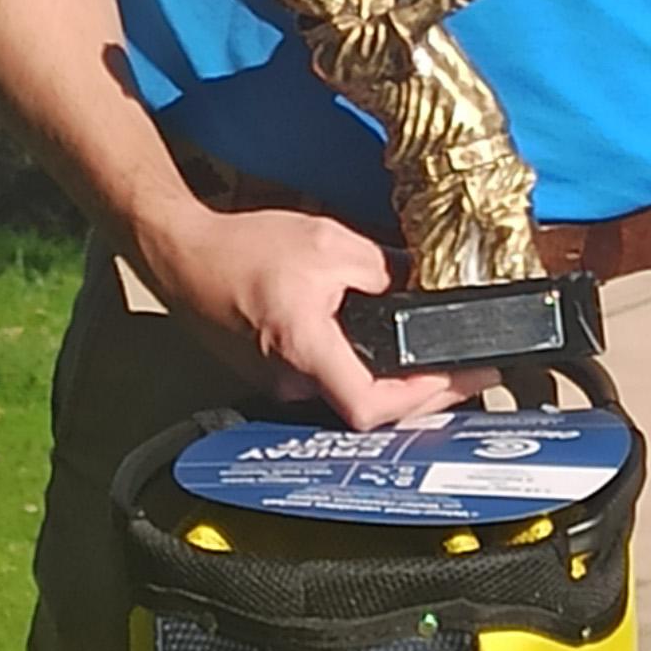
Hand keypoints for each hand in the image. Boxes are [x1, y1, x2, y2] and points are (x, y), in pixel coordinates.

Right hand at [134, 201, 496, 427]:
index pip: (372, 405)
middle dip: (424, 393)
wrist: (184, 256)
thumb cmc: (244, 249)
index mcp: (306, 350)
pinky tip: (381, 346)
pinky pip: (327, 380)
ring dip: (393, 382)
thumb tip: (419, 283)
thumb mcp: (329, 241)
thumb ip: (381, 267)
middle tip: (465, 372)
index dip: (428, 398)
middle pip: (369, 408)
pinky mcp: (273, 374)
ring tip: (435, 360)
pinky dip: (361, 367)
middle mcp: (291, 381)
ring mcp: (279, 384)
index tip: (467, 378)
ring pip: (349, 395)